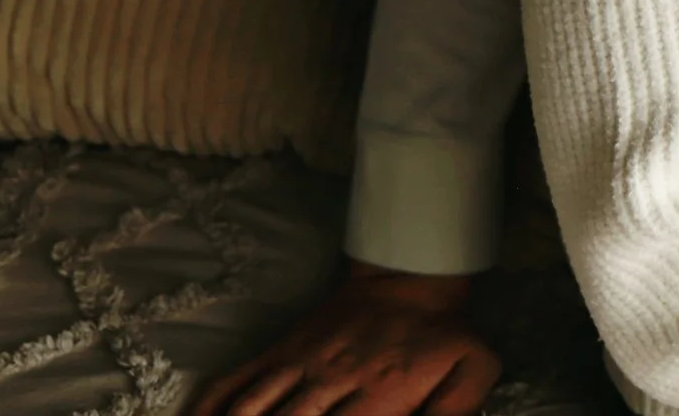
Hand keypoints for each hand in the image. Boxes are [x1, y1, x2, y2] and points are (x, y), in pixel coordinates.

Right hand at [191, 262, 498, 415]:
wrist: (411, 277)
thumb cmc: (444, 334)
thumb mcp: (472, 370)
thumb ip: (456, 411)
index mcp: (381, 393)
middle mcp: (332, 382)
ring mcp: (299, 366)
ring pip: (251, 412)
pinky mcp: (279, 352)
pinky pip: (233, 384)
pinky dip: (206, 410)